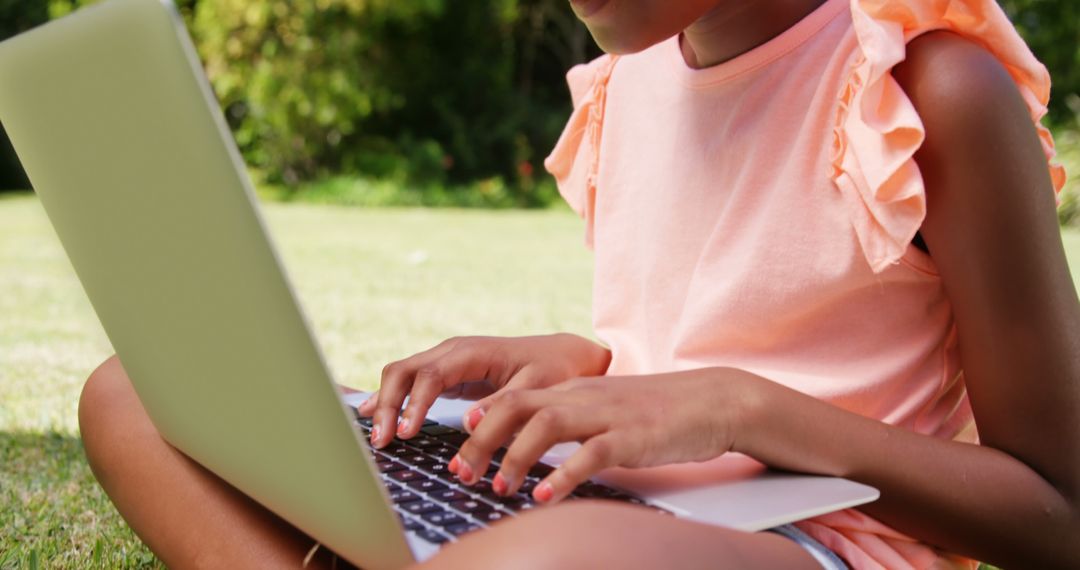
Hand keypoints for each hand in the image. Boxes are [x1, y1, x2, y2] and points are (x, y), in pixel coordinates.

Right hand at [360, 334, 610, 446]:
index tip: (405, 433)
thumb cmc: (552, 370)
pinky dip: (392, 399)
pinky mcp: (446, 373)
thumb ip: (503, 405)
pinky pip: (410, 383)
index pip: (430, 374)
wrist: (563, 355)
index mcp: (472, 352)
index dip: (414, 403)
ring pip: (402, 375)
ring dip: (385, 403)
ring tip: (376, 438)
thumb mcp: (537, 388)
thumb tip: (468, 424)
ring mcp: (446, 360)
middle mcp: (452, 351)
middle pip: (404, 370)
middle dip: (388, 404)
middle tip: (381, 441)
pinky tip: (373, 416)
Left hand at [448, 367, 756, 502]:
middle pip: (517, 406)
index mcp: (572, 390)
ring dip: (516, 457)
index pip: (513, 396)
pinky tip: (546, 496)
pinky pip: (591, 453)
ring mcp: (607, 414)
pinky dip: (564, 475)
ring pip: (547, 423)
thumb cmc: (654, 411)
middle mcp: (583, 397)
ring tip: (499, 488)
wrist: (711, 399)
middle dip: (482, 440)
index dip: (480, 419)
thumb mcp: (602, 408)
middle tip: (460, 473)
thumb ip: (566, 419)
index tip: (456, 444)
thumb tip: (528, 443)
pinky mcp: (633, 437)